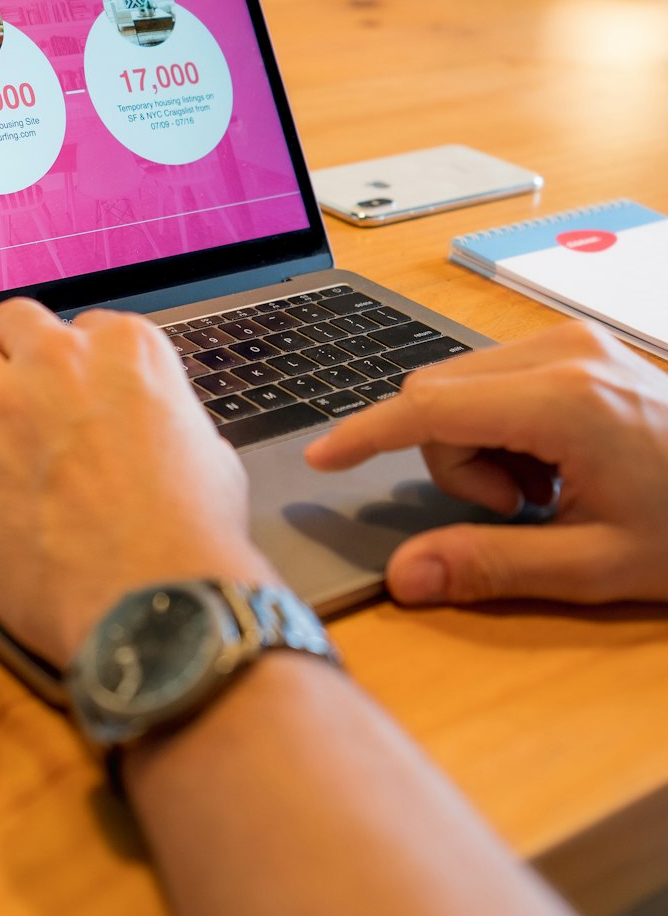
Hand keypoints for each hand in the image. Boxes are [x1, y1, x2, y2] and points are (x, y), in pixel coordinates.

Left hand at [0, 299, 273, 665]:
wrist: (163, 601)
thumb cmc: (195, 540)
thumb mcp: (212, 456)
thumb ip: (173, 424)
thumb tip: (173, 438)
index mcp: (129, 350)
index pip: (84, 327)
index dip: (73, 367)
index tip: (71, 397)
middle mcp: (60, 360)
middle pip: (11, 322)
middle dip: (9, 355)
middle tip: (14, 400)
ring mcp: (2, 405)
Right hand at [305, 321, 667, 606]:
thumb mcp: (595, 566)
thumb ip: (492, 566)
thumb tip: (404, 576)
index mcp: (563, 402)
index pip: (428, 408)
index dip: (365, 434)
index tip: (321, 459)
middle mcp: (560, 352)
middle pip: (436, 395)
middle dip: (452, 461)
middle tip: (520, 508)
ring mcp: (571, 339)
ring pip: (458, 385)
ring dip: (476, 444)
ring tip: (545, 489)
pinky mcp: (577, 342)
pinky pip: (493, 377)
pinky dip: (500, 424)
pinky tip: (555, 461)